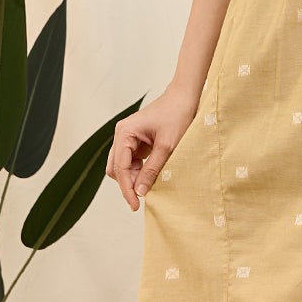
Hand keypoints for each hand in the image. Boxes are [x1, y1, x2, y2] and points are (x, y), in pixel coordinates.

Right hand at [106, 84, 198, 210]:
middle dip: (127, 183)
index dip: (126, 188)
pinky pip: (132, 161)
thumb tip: (140, 191)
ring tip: (151, 185)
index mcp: (124, 132)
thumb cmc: (177, 115)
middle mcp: (121, 134)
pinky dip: (139, 171)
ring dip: (134, 177)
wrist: (185, 97)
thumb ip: (152, 169)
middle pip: (116, 168)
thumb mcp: (167, 146)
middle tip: (142, 199)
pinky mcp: (136, 140)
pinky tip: (151, 176)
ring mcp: (128, 137)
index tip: (135, 205)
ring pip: (123, 166)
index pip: (120, 167)